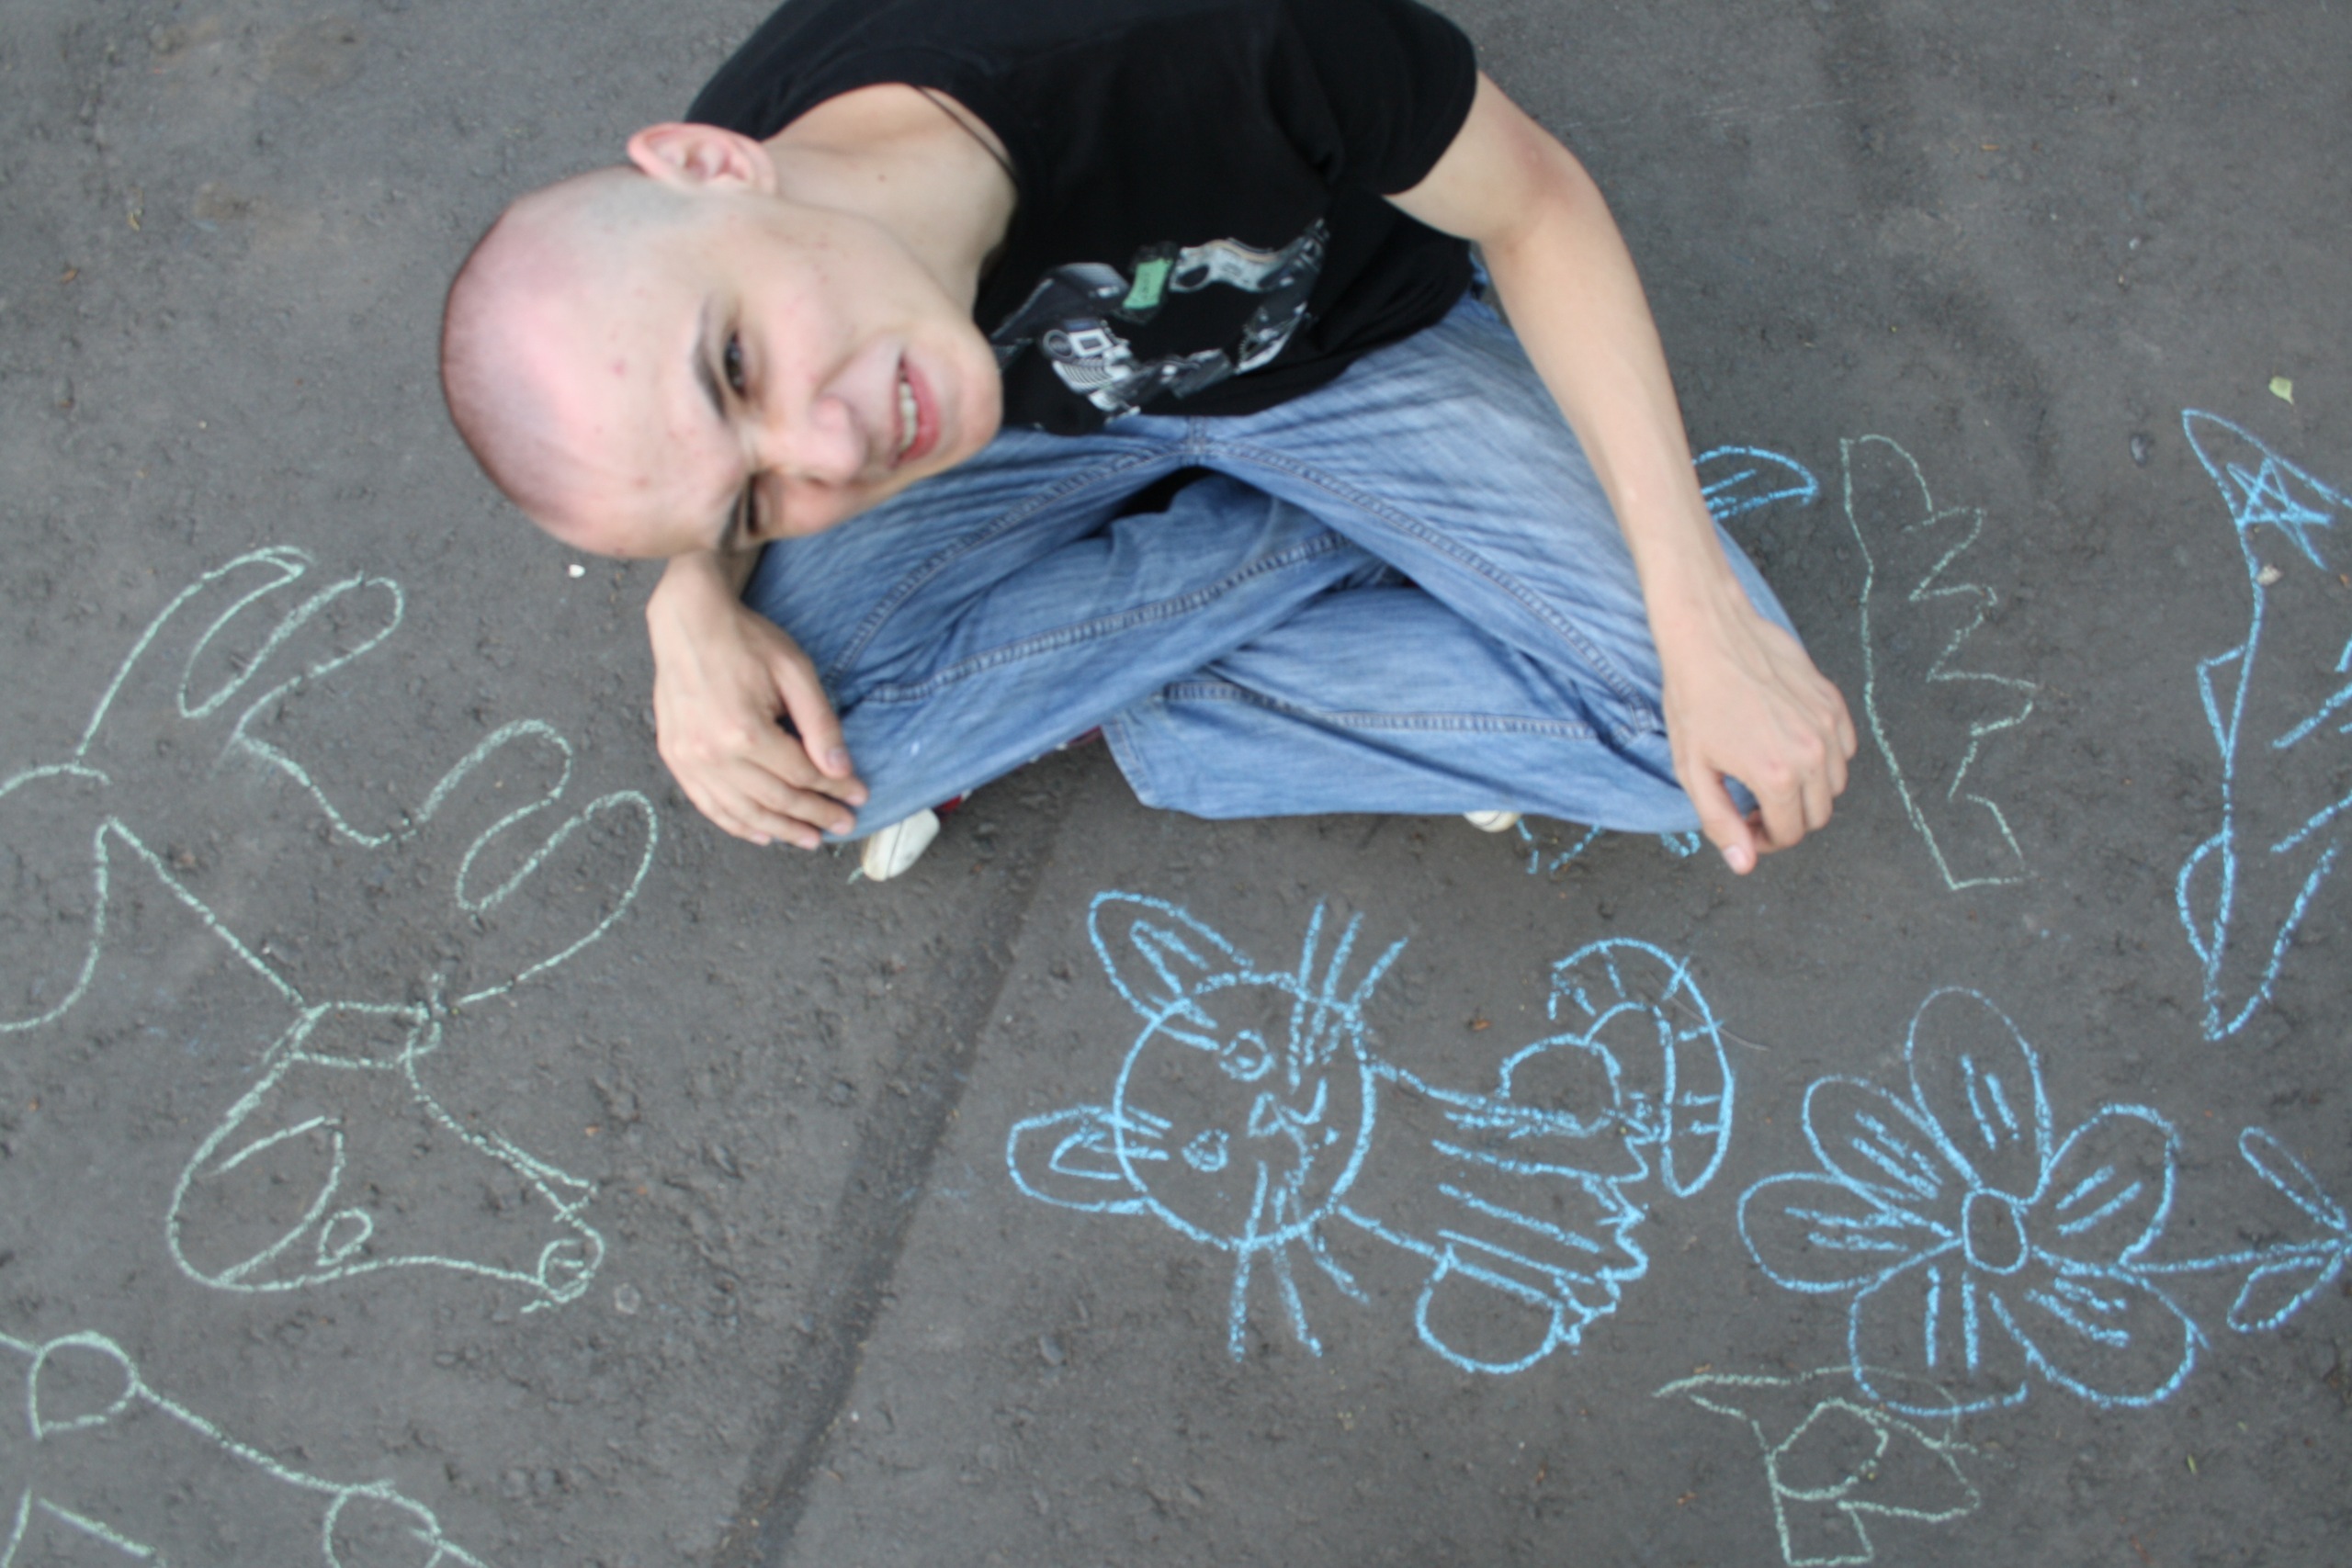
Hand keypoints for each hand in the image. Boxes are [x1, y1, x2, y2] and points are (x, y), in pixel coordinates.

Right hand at [646, 557, 866, 847]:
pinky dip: (738, 824)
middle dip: (815, 815)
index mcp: (745, 732)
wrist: (689, 622)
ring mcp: (689, 760)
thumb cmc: (746, 641)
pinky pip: (709, 805)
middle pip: (776, 799)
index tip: (859, 796)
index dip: (835, 789)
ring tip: (811, 839)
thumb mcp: (795, 672)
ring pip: (743, 811)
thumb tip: (841, 771)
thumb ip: (820, 724)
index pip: (802, 775)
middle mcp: (712, 753)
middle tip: (844, 824)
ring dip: (780, 830)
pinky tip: (762, 834)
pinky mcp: (675, 758)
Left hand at [1657, 586, 1855, 873]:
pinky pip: (1845, 748)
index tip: (1744, 826)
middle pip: (1818, 815)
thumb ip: (1720, 823)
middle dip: (1788, 821)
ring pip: (1836, 784)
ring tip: (1770, 777)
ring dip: (1808, 791)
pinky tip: (1789, 747)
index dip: (1764, 840)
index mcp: (1777, 776)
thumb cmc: (1693, 699)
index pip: (1790, 834)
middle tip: (1754, 807)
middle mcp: (1813, 753)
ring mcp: (1828, 725)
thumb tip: (1744, 864)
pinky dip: (1825, 758)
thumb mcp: (1694, 770)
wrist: (1709, 634)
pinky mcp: (1834, 701)